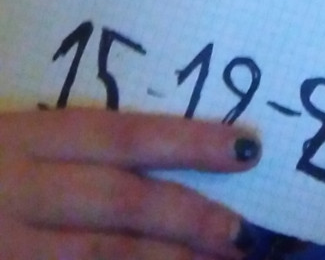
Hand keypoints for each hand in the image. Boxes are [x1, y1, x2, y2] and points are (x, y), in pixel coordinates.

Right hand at [0, 106, 261, 258]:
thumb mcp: (6, 132)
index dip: (187, 143)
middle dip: (185, 219)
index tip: (246, 147)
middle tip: (239, 233)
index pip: (121, 137)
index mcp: (23, 138)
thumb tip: (151, 153)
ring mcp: (6, 247)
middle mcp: (17, 192)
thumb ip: (66, 142)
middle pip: (117, 204)